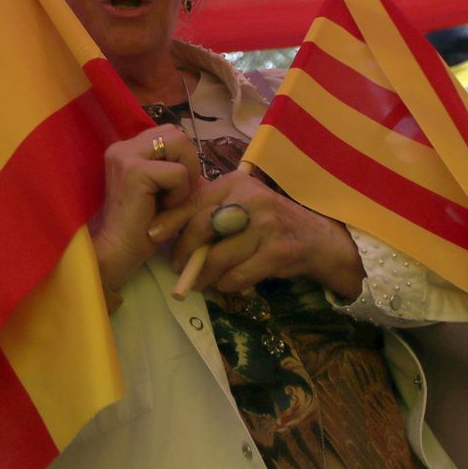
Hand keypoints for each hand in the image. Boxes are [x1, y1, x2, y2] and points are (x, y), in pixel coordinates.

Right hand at [89, 125, 203, 293]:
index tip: (174, 189)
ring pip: (178, 143)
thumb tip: (206, 174)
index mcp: (126, 150)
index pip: (169, 135)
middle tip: (178, 192)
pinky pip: (178, 172)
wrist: (118, 252)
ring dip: (185, 174)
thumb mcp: (165, 194)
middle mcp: (122, 147)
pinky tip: (164, 208)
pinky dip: (180, 192)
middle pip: (176, 133)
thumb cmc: (142, 228)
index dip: (182, 159)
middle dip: (187, 162)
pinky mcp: (134, 171)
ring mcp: (126, 156)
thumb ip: (181, 176)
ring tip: (171, 198)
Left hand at [163, 165, 364, 297]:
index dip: (170, 221)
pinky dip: (226, 284)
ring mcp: (265, 225)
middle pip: (202, 227)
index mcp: (234, 183)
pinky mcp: (277, 251)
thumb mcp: (240, 203)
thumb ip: (211, 208)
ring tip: (197, 283)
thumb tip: (166, 226)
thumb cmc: (268, 221)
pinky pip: (239, 274)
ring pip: (219, 256)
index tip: (151, 235)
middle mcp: (250, 199)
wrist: (316, 238)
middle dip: (184, 252)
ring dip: (204, 275)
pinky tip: (223, 285)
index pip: (193, 201)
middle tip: (178, 268)